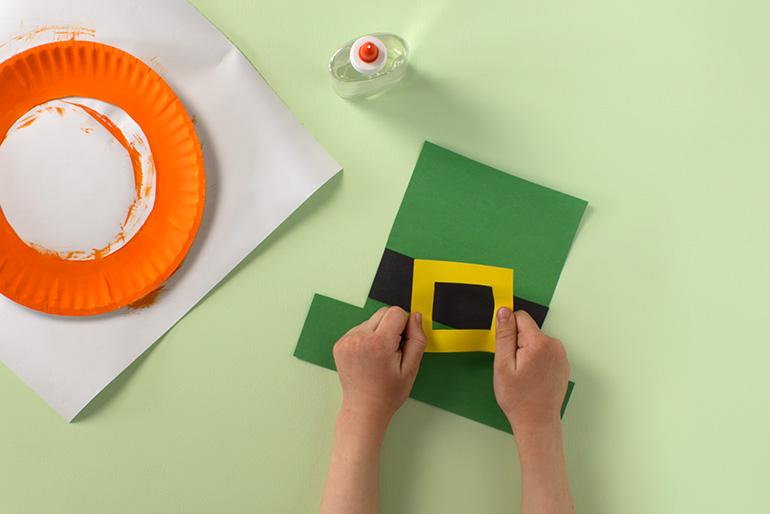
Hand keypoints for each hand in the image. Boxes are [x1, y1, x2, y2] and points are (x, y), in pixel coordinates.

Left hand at [332, 306, 425, 427]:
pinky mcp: (340, 344)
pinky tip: (370, 356)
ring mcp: (347, 341)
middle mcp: (359, 339)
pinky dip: (367, 338)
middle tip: (393, 351)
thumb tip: (416, 316)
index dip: (404, 325)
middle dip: (392, 326)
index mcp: (378, 344)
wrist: (364, 409)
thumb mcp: (411, 368)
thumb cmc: (388, 393)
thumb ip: (417, 339)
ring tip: (379, 356)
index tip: (402, 343)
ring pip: (372, 320)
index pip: (396, 312)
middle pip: (383, 312)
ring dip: (379, 332)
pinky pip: (360, 329)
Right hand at [493, 308, 569, 433]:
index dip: (508, 332)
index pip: (519, 316)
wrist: (537, 421)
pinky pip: (543, 351)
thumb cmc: (519, 398)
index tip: (507, 350)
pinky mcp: (562, 363)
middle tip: (514, 366)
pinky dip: (536, 359)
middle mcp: (554, 345)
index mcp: (539, 343)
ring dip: (526, 351)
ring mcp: (561, 355)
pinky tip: (532, 376)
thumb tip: (504, 311)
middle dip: (517, 343)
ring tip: (524, 374)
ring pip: (535, 340)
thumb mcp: (503, 364)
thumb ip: (504, 334)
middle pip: (528, 328)